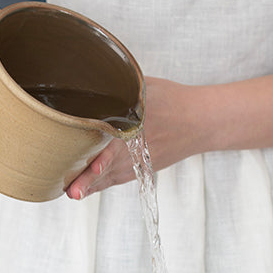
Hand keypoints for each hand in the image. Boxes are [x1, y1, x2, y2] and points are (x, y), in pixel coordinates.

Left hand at [65, 77, 207, 199]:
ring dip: (91, 185)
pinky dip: (99, 184)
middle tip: (72, 190)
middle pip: (109, 164)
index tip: (94, 165)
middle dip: (90, 176)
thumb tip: (87, 79)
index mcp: (136, 126)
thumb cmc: (171, 100)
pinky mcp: (140, 168)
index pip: (116, 142)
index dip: (104, 155)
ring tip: (73, 193)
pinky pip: (116, 179)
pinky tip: (83, 190)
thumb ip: (117, 87)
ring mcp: (138, 161)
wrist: (199, 121)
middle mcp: (135, 146)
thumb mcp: (144, 87)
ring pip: (110, 176)